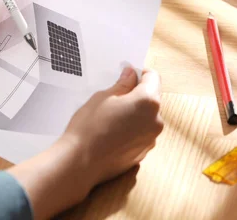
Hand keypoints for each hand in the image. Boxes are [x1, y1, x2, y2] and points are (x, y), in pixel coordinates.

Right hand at [62, 67, 163, 184]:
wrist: (80, 162)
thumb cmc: (89, 128)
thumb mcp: (103, 97)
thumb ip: (123, 84)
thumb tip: (131, 75)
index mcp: (148, 102)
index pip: (153, 78)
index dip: (141, 73)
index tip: (129, 75)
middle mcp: (156, 120)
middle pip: (152, 98)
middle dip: (138, 93)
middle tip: (116, 95)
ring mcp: (151, 138)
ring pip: (148, 116)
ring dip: (136, 112)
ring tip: (112, 115)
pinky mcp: (144, 152)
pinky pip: (142, 132)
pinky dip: (133, 128)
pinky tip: (114, 131)